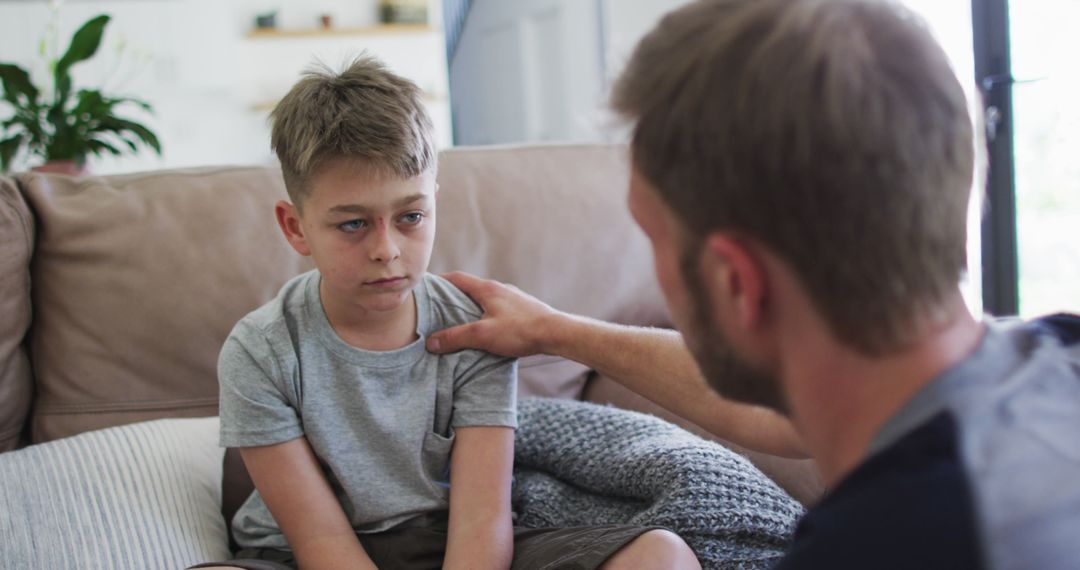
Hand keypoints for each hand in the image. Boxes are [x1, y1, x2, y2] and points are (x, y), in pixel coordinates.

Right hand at [426, 272, 561, 357]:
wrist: (556, 333)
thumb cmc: (521, 330)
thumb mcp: (483, 335)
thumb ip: (455, 337)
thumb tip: (430, 342)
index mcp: (487, 289)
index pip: (457, 278)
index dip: (440, 281)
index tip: (426, 286)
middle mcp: (500, 289)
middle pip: (471, 288)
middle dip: (453, 296)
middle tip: (437, 308)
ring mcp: (513, 299)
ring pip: (485, 299)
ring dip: (471, 307)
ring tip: (459, 321)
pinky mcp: (522, 310)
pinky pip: (498, 309)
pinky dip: (486, 315)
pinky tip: (486, 330)